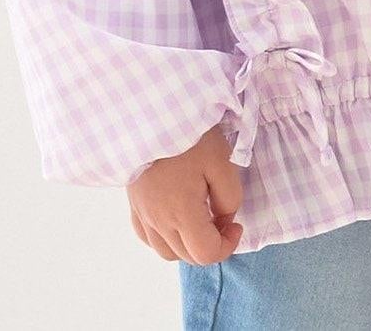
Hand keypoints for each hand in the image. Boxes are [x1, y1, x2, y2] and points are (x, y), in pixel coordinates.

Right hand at [126, 124, 245, 264]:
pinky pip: (147, 236)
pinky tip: (174, 218)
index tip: (236, 223)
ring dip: (187, 244)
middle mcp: (159, 222)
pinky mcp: (134, 203)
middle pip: (188, 256)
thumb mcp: (222, 161)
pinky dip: (164, 237)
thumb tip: (224, 217)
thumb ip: (230, 197)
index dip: (227, 245)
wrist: (149, 113)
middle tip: (222, 216)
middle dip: (210, 244)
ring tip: (199, 218)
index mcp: (182, 214)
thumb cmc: (188, 136)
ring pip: (166, 251)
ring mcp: (143, 214)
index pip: (206, 254)